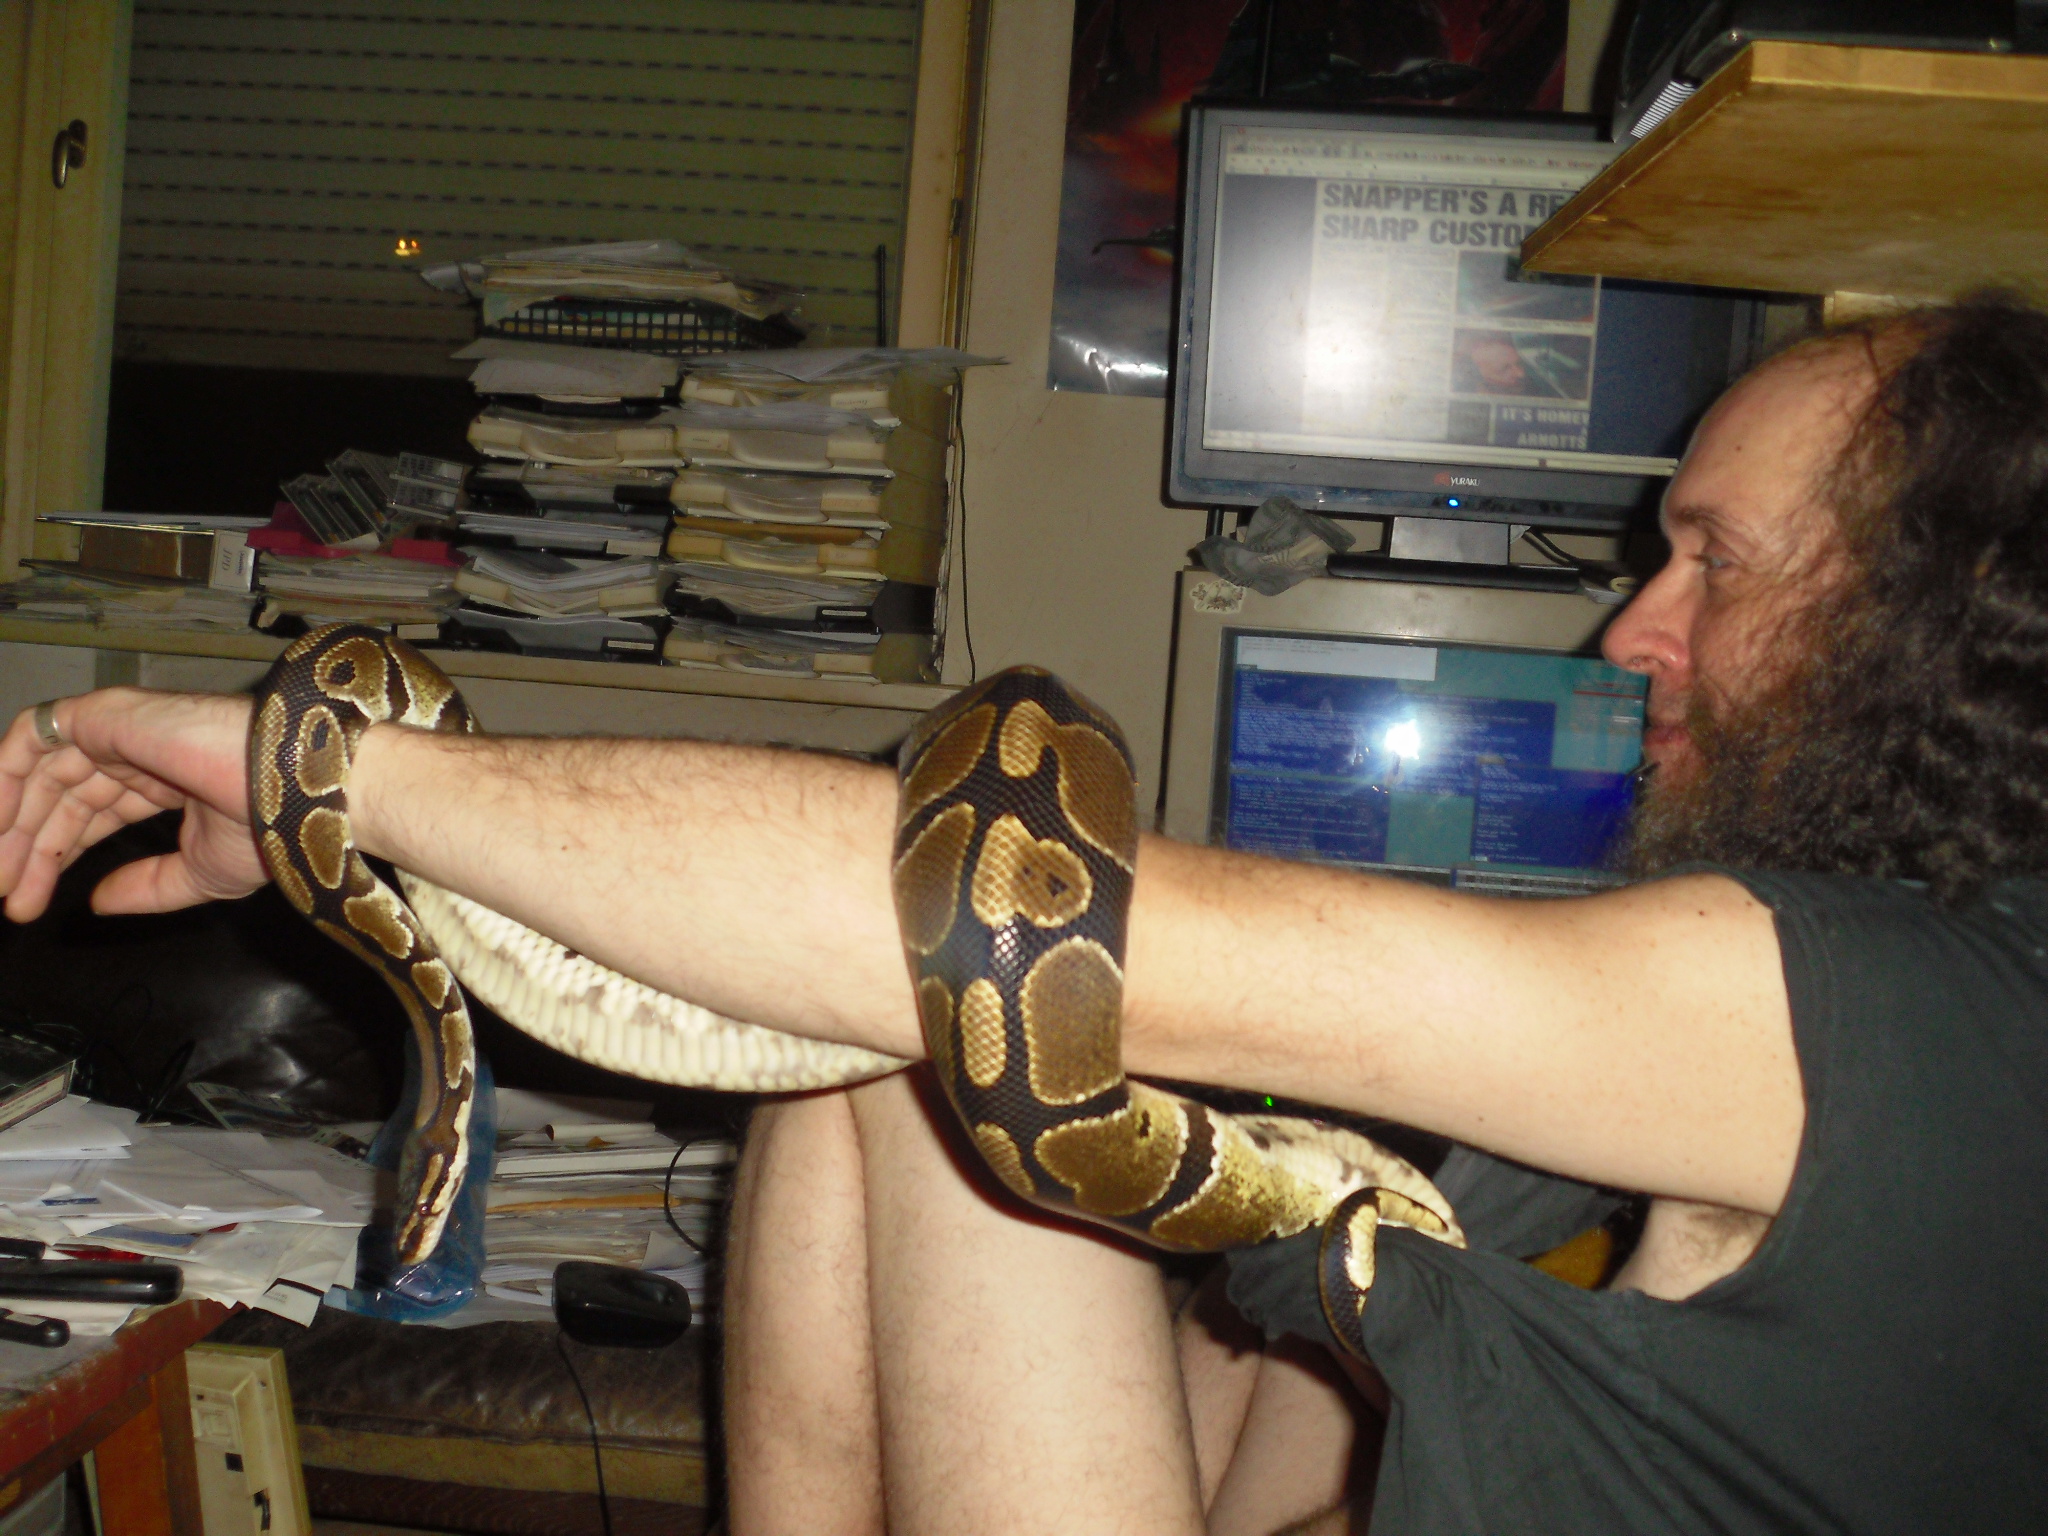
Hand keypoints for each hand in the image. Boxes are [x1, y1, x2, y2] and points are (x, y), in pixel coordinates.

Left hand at [0, 688, 266, 921]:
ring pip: (40, 771)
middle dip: (28, 849)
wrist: (285, 787)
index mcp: (164, 782)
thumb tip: (96, 902)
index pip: (91, 815)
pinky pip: (34, 736)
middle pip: (60, 798)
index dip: (54, 856)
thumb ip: (147, 887)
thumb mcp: (201, 874)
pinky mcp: (101, 713)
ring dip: (11, 822)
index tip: (26, 902)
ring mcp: (116, 729)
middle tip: (6, 898)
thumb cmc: (264, 826)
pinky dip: (4, 775)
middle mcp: (135, 752)